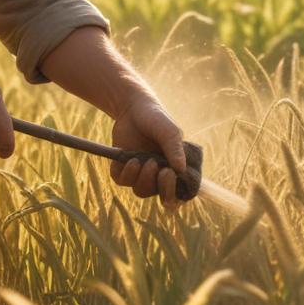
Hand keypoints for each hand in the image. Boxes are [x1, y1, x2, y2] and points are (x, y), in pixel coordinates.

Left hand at [109, 96, 187, 211]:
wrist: (133, 107)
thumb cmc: (157, 119)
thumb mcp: (168, 131)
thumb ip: (175, 149)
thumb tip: (181, 170)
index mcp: (176, 169)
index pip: (180, 193)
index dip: (176, 194)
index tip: (170, 175)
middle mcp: (159, 175)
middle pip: (162, 197)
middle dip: (162, 188)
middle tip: (162, 170)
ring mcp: (141, 173)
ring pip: (141, 191)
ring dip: (143, 179)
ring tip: (143, 160)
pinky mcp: (123, 169)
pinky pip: (122, 181)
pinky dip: (126, 173)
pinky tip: (129, 158)